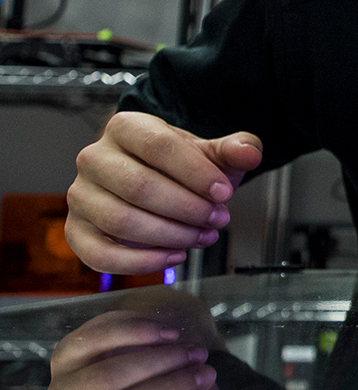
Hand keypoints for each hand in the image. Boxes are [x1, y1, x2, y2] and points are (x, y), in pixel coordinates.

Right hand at [66, 112, 262, 272]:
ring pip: (121, 221)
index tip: (225, 192)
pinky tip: (175, 256)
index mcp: (125, 127)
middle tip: (219, 219)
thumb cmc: (182, 165)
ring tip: (203, 236)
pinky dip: (142, 262)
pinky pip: (100, 255)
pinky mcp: (76, 232)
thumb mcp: (211, 152)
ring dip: (170, 235)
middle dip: (187, 208)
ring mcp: (80, 196)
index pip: (159, 146)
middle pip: (140, 186)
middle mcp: (94, 158)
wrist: (156, 180)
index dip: (196, 172)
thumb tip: (250, 152)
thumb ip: (235, 148)